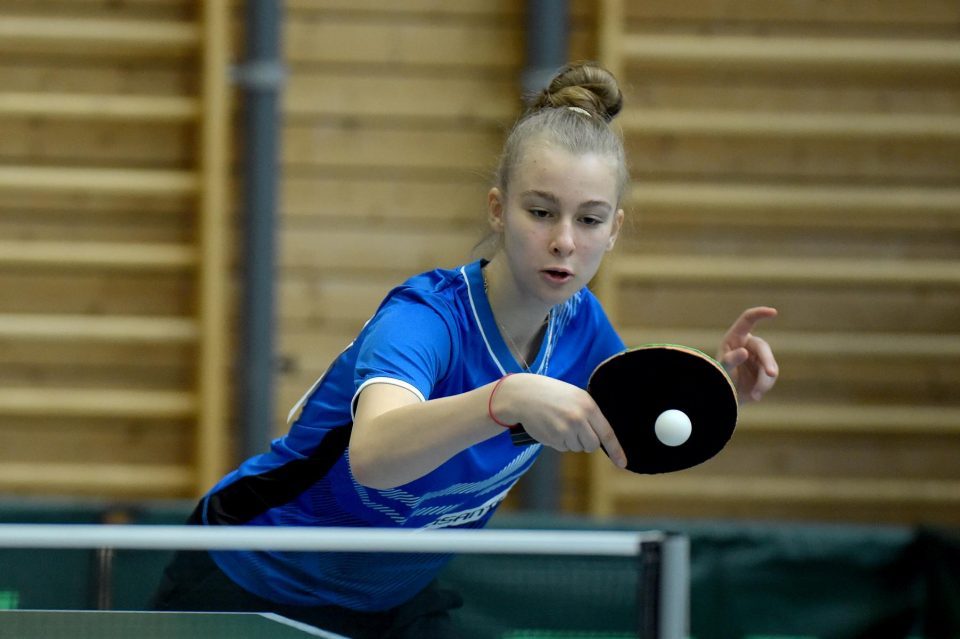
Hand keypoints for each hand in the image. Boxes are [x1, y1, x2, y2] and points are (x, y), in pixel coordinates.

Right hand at [490, 374, 626, 467]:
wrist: (524, 395)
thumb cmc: (551, 394)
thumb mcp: (575, 397)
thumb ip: (589, 414)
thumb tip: (600, 437)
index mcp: (588, 405)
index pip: (607, 433)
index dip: (616, 450)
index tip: (622, 463)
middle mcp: (579, 419)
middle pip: (592, 445)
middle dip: (586, 442)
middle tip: (575, 429)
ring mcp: (565, 430)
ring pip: (577, 448)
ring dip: (570, 441)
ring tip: (558, 422)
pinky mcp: (553, 439)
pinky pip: (562, 448)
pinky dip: (558, 441)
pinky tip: (550, 427)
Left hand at [717, 307, 778, 402]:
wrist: (724, 397)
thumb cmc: (718, 378)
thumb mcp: (720, 370)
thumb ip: (730, 360)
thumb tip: (745, 352)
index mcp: (735, 338)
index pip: (748, 320)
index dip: (759, 314)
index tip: (773, 312)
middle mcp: (748, 345)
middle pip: (763, 347)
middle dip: (767, 361)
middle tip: (771, 374)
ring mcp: (758, 357)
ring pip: (770, 365)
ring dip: (764, 380)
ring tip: (755, 395)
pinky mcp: (765, 370)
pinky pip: (770, 377)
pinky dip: (763, 387)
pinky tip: (754, 396)